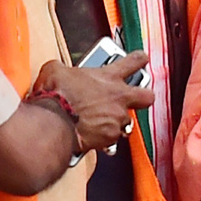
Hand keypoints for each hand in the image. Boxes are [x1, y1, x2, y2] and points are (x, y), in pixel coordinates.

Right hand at [33, 51, 155, 151]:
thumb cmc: (56, 97)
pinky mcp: (109, 138)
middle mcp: (118, 98)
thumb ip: (63, 69)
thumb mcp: (56, 71)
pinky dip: (103, 140)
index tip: (140, 60)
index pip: (134, 61)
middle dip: (144, 97)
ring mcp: (116, 118)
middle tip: (136, 98)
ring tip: (105, 123)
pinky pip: (112, 140)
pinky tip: (93, 138)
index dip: (139, 60)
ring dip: (119, 123)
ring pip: (129, 122)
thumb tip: (57, 69)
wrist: (53, 123)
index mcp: (108, 77)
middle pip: (147, 96)